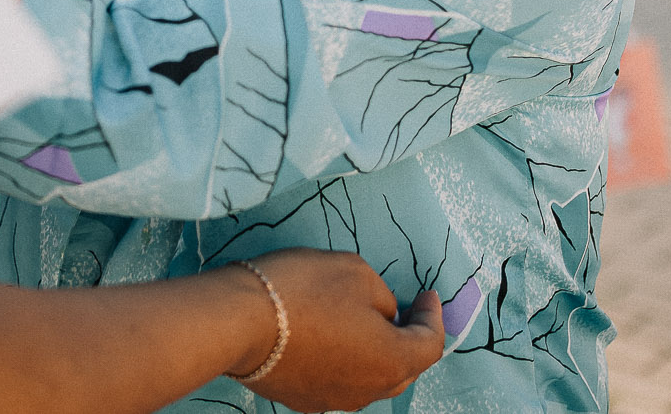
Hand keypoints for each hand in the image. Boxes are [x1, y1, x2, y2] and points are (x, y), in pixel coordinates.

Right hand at [235, 248, 444, 411]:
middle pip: (404, 368)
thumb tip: (384, 312)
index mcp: (393, 359)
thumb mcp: (355, 271)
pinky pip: (335, 381)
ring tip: (360, 323)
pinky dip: (340, 362)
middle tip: (401, 310)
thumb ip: (383, 295)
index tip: (427, 295)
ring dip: (372, 352)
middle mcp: (370, 390)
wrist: (236, 321)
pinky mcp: (303, 400)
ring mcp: (334, 400)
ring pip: (368, 377)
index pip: (431, 342)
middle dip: (407, 338)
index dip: (434, 315)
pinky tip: (323, 338)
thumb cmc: (302, 289)